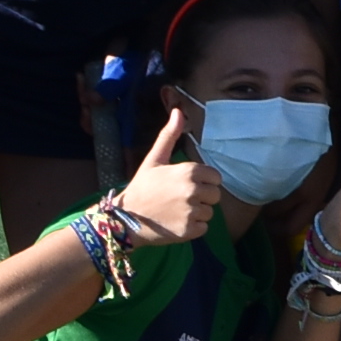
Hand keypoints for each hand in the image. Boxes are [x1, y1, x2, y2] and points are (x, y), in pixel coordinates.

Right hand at [109, 106, 218, 249]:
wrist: (125, 219)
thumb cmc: (142, 187)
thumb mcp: (154, 159)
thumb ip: (169, 135)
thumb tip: (178, 111)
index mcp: (188, 171)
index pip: (216, 178)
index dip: (203, 182)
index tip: (185, 185)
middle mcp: (193, 190)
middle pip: (215, 195)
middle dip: (202, 198)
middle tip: (179, 199)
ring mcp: (191, 211)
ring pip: (209, 212)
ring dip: (196, 213)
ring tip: (175, 211)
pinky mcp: (189, 230)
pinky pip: (203, 228)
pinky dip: (192, 228)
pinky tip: (175, 223)